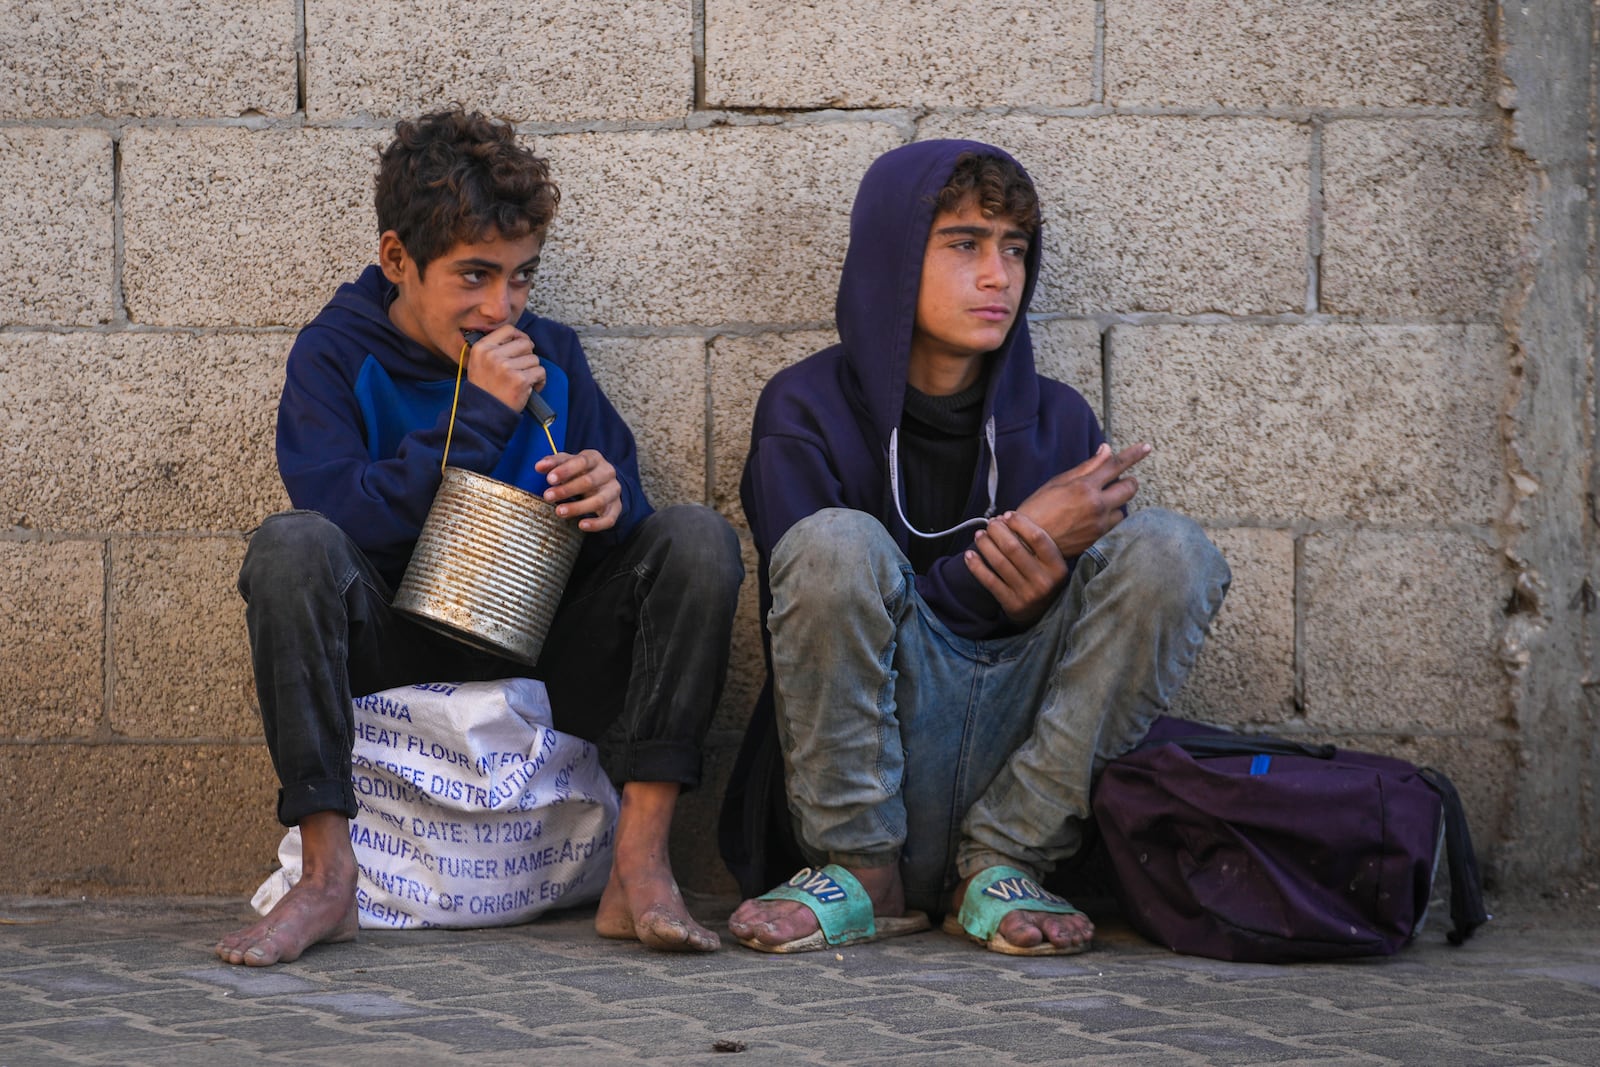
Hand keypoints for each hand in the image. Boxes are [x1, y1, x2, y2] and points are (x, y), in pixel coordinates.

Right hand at [465, 325, 545, 411]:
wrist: (484, 413)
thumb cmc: (485, 389)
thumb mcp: (479, 362)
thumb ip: (494, 348)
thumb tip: (520, 338)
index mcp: (482, 348)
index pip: (508, 329)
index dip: (519, 337)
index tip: (521, 348)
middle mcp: (492, 355)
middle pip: (525, 344)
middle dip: (527, 356)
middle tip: (522, 369)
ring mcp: (506, 367)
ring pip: (534, 359)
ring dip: (533, 371)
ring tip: (523, 381)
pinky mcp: (520, 380)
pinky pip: (540, 372)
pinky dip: (539, 381)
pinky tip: (530, 388)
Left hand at [536, 449, 621, 531]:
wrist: (603, 481)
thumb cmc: (580, 470)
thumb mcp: (567, 462)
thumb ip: (553, 463)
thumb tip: (538, 466)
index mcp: (595, 459)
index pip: (582, 462)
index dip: (566, 470)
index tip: (549, 479)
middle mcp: (608, 473)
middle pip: (590, 481)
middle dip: (567, 490)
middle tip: (548, 496)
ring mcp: (613, 491)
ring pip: (599, 500)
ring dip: (578, 507)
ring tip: (559, 512)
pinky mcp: (616, 508)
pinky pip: (609, 518)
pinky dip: (596, 524)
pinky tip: (581, 525)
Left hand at [964, 511, 1068, 625]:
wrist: (1040, 613)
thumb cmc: (1041, 577)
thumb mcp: (1050, 562)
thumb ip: (1035, 541)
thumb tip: (1004, 518)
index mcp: (1057, 567)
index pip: (1037, 537)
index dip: (1019, 522)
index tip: (1007, 515)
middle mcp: (1044, 581)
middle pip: (1014, 548)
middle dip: (997, 531)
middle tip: (990, 524)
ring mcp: (1027, 594)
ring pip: (999, 562)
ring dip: (985, 544)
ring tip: (979, 535)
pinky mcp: (1011, 604)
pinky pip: (989, 581)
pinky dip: (976, 566)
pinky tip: (969, 555)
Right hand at [1016, 442, 1149, 557]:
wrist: (1027, 544)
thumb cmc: (1037, 509)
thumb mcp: (1057, 482)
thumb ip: (1086, 467)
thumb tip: (1106, 450)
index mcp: (1085, 487)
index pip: (1115, 465)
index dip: (1134, 454)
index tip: (1147, 447)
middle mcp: (1097, 505)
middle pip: (1129, 488)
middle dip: (1127, 482)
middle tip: (1118, 483)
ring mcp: (1100, 525)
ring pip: (1123, 510)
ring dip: (1115, 505)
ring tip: (1096, 507)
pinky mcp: (1099, 540)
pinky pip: (1114, 527)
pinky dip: (1108, 521)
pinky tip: (1092, 521)